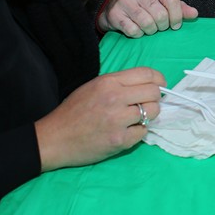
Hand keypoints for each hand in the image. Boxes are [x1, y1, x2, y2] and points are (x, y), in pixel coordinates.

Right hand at [35, 67, 165, 171]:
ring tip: (134, 119)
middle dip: (154, 99)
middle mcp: (115, 98)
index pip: (147, 74)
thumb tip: (148, 84)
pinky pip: (143, 132)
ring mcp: (118, 120)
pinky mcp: (119, 140)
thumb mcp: (93, 86)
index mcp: (109, 82)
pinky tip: (125, 132)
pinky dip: (137, 132)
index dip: (158, 79)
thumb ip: (119, 83)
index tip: (160, 85)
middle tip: (146, 105)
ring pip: (152, 112)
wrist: (54, 138)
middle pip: (154, 93)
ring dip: (148, 116)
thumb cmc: (73, 111)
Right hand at [97, 0, 198, 37]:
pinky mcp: (115, 13)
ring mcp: (125, 0)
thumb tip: (194, 13)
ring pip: (148, 24)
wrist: (114, 4)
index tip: (175, 25)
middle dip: (163, 26)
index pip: (173, 1)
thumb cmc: (144, 3)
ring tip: (148, 27)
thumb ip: (179, 7)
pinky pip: (133, 30)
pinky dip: (138, 34)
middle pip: (161, 15)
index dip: (177, 17)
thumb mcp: (162, 0)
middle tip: (159, 26)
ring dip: (151, 31)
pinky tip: (136, 29)